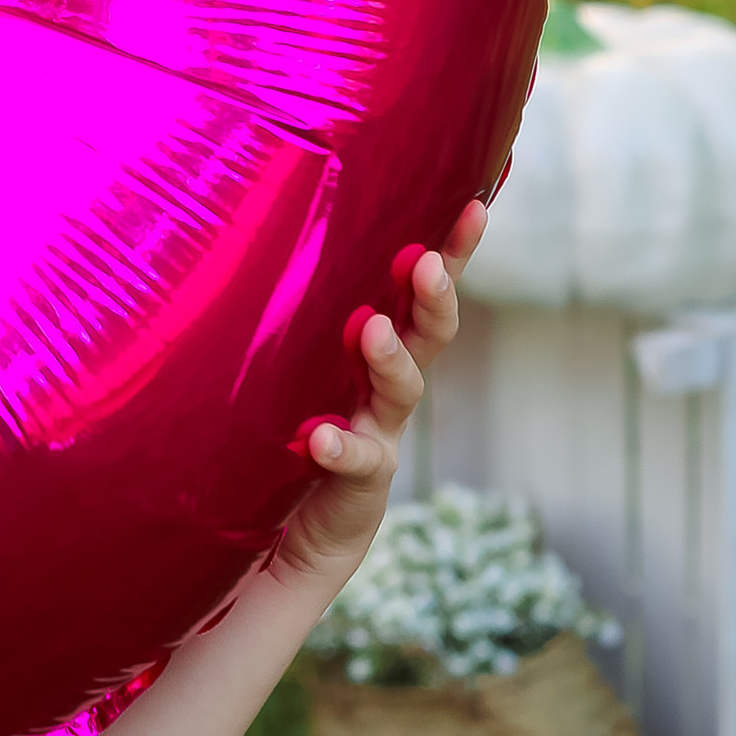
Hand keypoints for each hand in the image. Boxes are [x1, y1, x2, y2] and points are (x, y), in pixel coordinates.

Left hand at [268, 199, 484, 600]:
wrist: (292, 529)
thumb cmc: (288, 425)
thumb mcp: (294, 361)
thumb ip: (294, 312)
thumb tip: (263, 219)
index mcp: (378, 345)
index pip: (420, 290)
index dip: (452, 251)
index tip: (472, 205)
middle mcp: (387, 383)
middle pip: (429, 332)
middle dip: (434, 295)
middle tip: (425, 262)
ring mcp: (378, 430)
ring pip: (402, 388)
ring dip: (390, 358)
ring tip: (372, 330)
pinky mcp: (358, 478)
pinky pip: (354, 459)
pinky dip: (340, 446)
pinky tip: (321, 436)